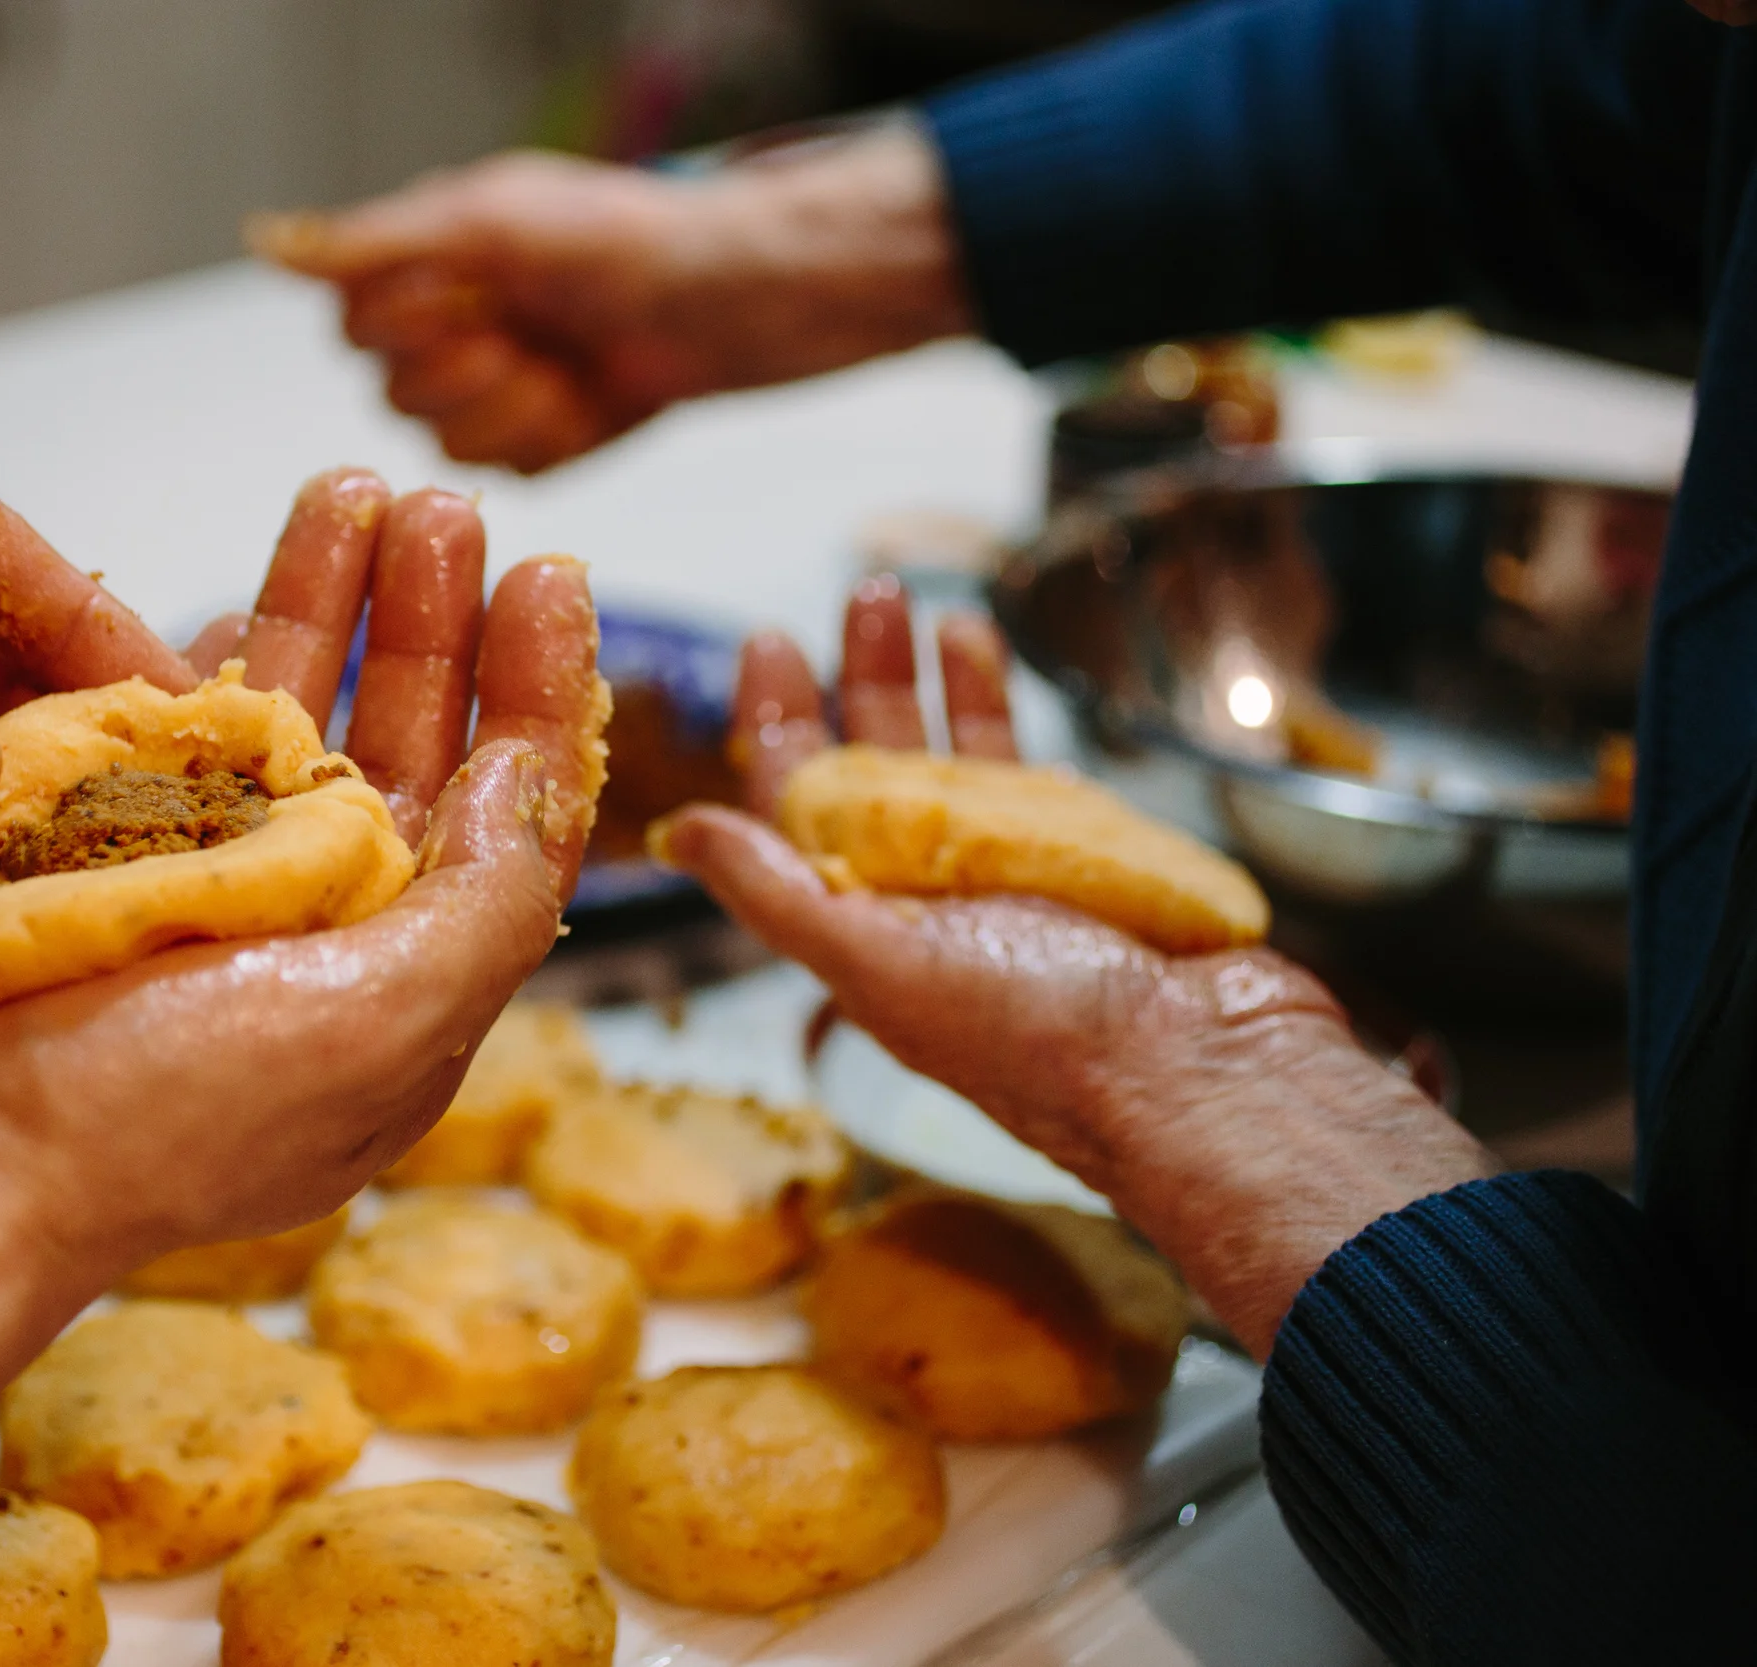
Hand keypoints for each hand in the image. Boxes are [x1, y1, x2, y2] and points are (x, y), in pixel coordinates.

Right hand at [0, 467, 604, 1266]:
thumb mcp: (372, 1025)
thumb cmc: (143, 1123)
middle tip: (442, 509)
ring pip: (285, 726)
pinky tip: (228, 593)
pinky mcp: (84, 870)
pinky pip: (163, 746)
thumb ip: (483, 906)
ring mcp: (193, 905)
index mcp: (399, 988)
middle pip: (402, 748)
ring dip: (323, 607)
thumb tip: (528, 778)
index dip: (536, 691)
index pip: (505, 820)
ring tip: (345, 493)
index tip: (546, 575)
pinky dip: (197, 669)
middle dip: (429, 621)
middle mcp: (310, 945)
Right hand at [252, 121, 973, 472]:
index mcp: (427, 265)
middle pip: (394, 394)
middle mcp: (449, 328)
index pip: (355, 325)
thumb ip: (376, 243)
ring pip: (446, 445)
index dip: (411, 324)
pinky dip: (553, 438)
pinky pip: (507, 470)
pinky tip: (591, 400)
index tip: (472, 297)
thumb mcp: (491, 220)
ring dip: (515, 408)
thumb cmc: (623, 239)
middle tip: (532, 334)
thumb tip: (263, 244)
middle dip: (471, 371)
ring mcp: (493, 390)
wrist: (729, 299)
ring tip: (569, 367)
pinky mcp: (540, 440)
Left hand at [654, 582, 1492, 1354]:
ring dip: (921, 677)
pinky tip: (978, 647)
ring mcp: (1004, 875)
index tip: (768, 645)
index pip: (791, 811)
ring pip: (945, 756)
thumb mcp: (880, 963)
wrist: (1201, 1071)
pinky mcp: (1081, 857)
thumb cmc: (1039, 1035)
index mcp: (861, 930)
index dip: (774, 725)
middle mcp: (924, 901)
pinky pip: (1024, 766)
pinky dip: (994, 702)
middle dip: (855, 678)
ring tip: (913, 601)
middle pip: (867, 768)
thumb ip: (775, 893)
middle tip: (861, 594)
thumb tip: (673, 834)